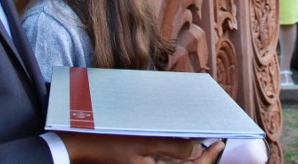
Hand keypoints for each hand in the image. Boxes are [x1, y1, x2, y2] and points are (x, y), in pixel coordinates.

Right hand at [60, 132, 221, 162]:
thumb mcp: (142, 141)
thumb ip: (173, 146)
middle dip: (200, 156)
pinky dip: (170, 152)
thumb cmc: (107, 141)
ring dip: (186, 153)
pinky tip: (172, 138)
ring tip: (194, 135)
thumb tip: (197, 147)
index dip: (210, 156)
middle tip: (211, 139)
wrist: (76, 147)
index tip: (221, 141)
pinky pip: (160, 162)